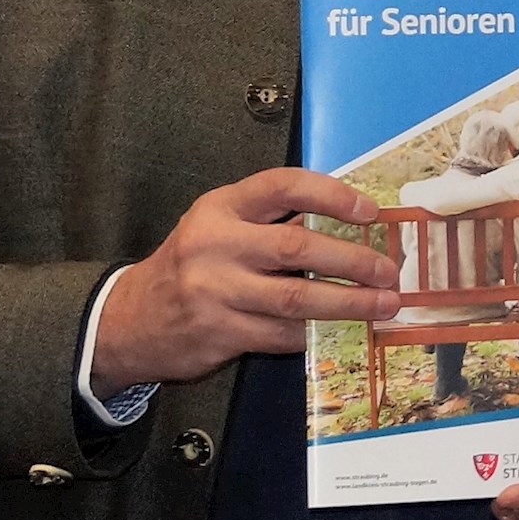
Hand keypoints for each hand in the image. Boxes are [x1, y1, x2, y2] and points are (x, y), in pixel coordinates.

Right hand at [90, 171, 393, 389]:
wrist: (129, 320)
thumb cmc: (193, 264)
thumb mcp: (221, 227)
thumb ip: (272, 221)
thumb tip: (353, 225)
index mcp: (220, 207)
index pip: (283, 186)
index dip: (332, 194)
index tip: (371, 211)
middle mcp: (215, 245)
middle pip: (298, 247)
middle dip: (353, 260)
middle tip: (389, 270)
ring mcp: (215, 292)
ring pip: (296, 298)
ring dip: (349, 303)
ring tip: (384, 304)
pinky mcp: (219, 333)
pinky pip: (282, 334)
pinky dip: (316, 332)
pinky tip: (342, 329)